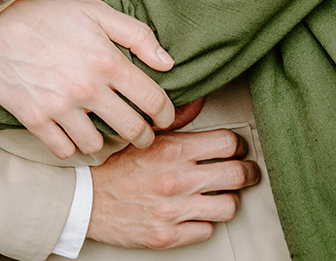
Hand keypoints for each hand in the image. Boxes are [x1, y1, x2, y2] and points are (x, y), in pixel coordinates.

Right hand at [0, 0, 175, 158]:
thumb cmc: (49, 13)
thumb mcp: (97, 12)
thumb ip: (138, 35)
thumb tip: (167, 63)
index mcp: (107, 60)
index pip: (153, 100)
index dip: (166, 114)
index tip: (164, 118)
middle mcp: (87, 87)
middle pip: (132, 130)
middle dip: (144, 136)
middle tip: (142, 134)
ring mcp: (59, 106)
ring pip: (97, 144)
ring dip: (104, 140)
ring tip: (101, 129)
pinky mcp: (33, 118)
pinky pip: (64, 150)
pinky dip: (71, 145)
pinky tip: (72, 132)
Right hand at [88, 99, 259, 249]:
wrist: (87, 201)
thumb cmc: (117, 168)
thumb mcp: (146, 135)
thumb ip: (176, 119)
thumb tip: (202, 100)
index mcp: (172, 149)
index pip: (229, 143)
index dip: (238, 145)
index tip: (237, 149)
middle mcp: (176, 179)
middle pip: (238, 174)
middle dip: (248, 172)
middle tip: (246, 172)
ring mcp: (173, 210)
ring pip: (229, 207)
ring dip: (228, 200)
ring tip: (222, 195)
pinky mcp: (168, 236)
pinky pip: (207, 230)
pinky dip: (205, 222)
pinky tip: (197, 213)